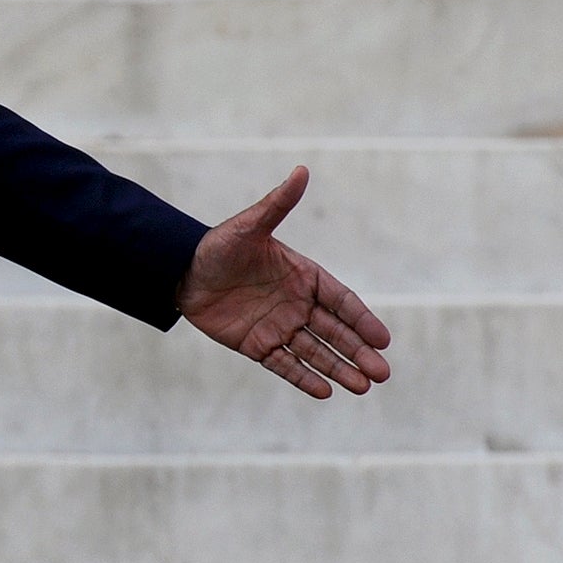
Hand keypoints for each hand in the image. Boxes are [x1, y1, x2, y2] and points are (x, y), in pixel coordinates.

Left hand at [177, 166, 392, 399]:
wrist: (178, 272)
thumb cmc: (216, 246)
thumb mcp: (248, 226)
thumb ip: (277, 204)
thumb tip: (301, 170)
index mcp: (303, 276)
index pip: (341, 301)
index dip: (362, 320)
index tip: (383, 339)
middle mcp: (296, 304)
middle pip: (335, 332)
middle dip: (359, 352)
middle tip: (382, 373)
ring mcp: (278, 326)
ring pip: (315, 352)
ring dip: (339, 368)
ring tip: (364, 387)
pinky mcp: (256, 345)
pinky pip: (284, 365)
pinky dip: (304, 377)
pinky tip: (326, 391)